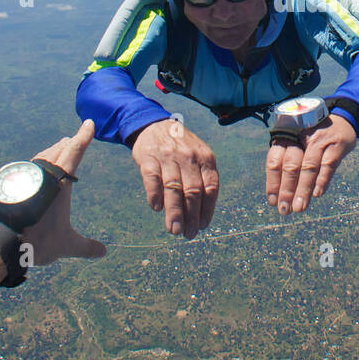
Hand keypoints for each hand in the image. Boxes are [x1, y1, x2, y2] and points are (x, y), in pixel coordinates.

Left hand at [0, 120, 105, 264]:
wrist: (0, 242)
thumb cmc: (37, 241)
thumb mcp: (67, 244)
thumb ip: (86, 247)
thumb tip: (103, 251)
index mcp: (60, 180)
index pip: (75, 151)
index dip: (83, 137)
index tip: (88, 123)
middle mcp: (42, 173)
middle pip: (57, 150)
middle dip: (67, 144)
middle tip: (73, 139)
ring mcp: (23, 176)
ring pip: (40, 157)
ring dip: (50, 153)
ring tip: (55, 152)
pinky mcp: (10, 183)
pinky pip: (27, 168)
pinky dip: (35, 164)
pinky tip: (33, 172)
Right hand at [130, 118, 218, 237]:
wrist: (155, 125)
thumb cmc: (181, 149)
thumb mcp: (198, 158)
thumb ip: (201, 181)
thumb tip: (200, 216)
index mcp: (205, 159)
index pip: (210, 188)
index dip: (207, 210)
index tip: (202, 226)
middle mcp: (188, 157)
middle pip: (192, 191)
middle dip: (191, 216)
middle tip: (188, 234)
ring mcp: (168, 156)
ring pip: (173, 188)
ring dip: (174, 211)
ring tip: (174, 230)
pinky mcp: (148, 157)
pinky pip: (152, 178)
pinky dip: (154, 194)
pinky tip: (156, 208)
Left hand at [265, 114, 356, 213]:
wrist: (342, 118)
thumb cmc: (315, 135)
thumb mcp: (299, 143)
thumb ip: (290, 163)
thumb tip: (281, 195)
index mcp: (286, 137)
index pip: (275, 161)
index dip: (272, 183)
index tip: (272, 202)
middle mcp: (300, 137)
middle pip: (290, 166)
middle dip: (287, 190)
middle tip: (285, 210)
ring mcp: (320, 140)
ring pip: (309, 167)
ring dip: (303, 189)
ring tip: (300, 207)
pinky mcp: (337, 145)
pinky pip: (328, 164)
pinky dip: (322, 180)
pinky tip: (317, 194)